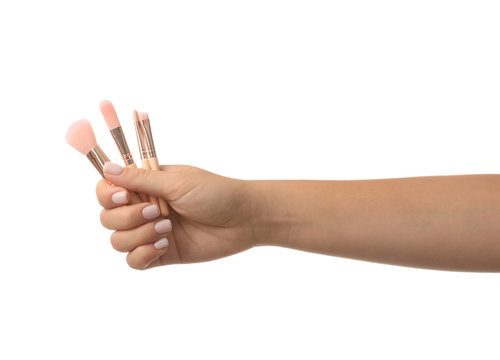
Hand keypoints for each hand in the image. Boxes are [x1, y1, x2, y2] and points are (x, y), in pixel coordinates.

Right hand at [96, 163, 254, 269]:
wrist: (243, 219)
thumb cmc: (216, 193)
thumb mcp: (177, 182)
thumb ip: (141, 179)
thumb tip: (107, 168)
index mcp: (146, 185)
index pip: (108, 189)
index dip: (108, 194)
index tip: (123, 196)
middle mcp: (144, 208)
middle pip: (107, 217)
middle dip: (127, 217)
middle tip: (156, 211)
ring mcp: (150, 232)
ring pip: (118, 241)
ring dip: (138, 235)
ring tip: (167, 229)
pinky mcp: (160, 254)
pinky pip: (133, 261)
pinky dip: (143, 255)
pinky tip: (164, 245)